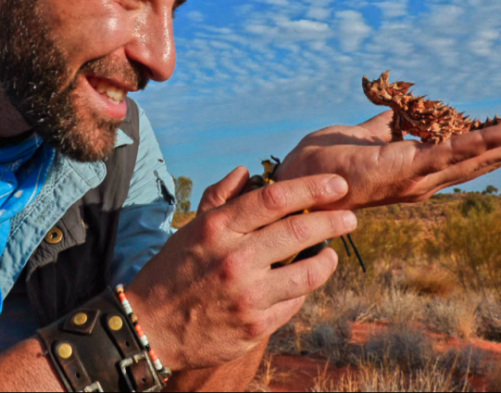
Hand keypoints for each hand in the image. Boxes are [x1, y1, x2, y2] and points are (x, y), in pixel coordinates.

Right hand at [126, 169, 356, 370]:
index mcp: (217, 228)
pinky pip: (294, 302)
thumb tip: (247, 172)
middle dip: (334, 220)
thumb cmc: (172, 272)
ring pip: (309, 272)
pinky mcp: (256, 326)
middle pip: (300, 231)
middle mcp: (235, 259)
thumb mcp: (191, 229)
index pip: (275, 198)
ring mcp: (247, 295)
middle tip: (350, 216)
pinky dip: (302, 290)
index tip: (337, 184)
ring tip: (330, 254)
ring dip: (327, 259)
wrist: (150, 327)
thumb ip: (220, 198)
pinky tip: (301, 283)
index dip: (313, 187)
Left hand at [275, 110, 500, 209]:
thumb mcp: (361, 137)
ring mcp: (414, 178)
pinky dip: (477, 143)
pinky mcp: (402, 170)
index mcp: (416, 169)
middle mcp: (422, 180)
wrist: (296, 183)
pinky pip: (446, 154)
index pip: (467, 155)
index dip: (500, 144)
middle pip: (482, 161)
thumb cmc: (325, 165)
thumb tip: (400, 113)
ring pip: (472, 158)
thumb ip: (385, 127)